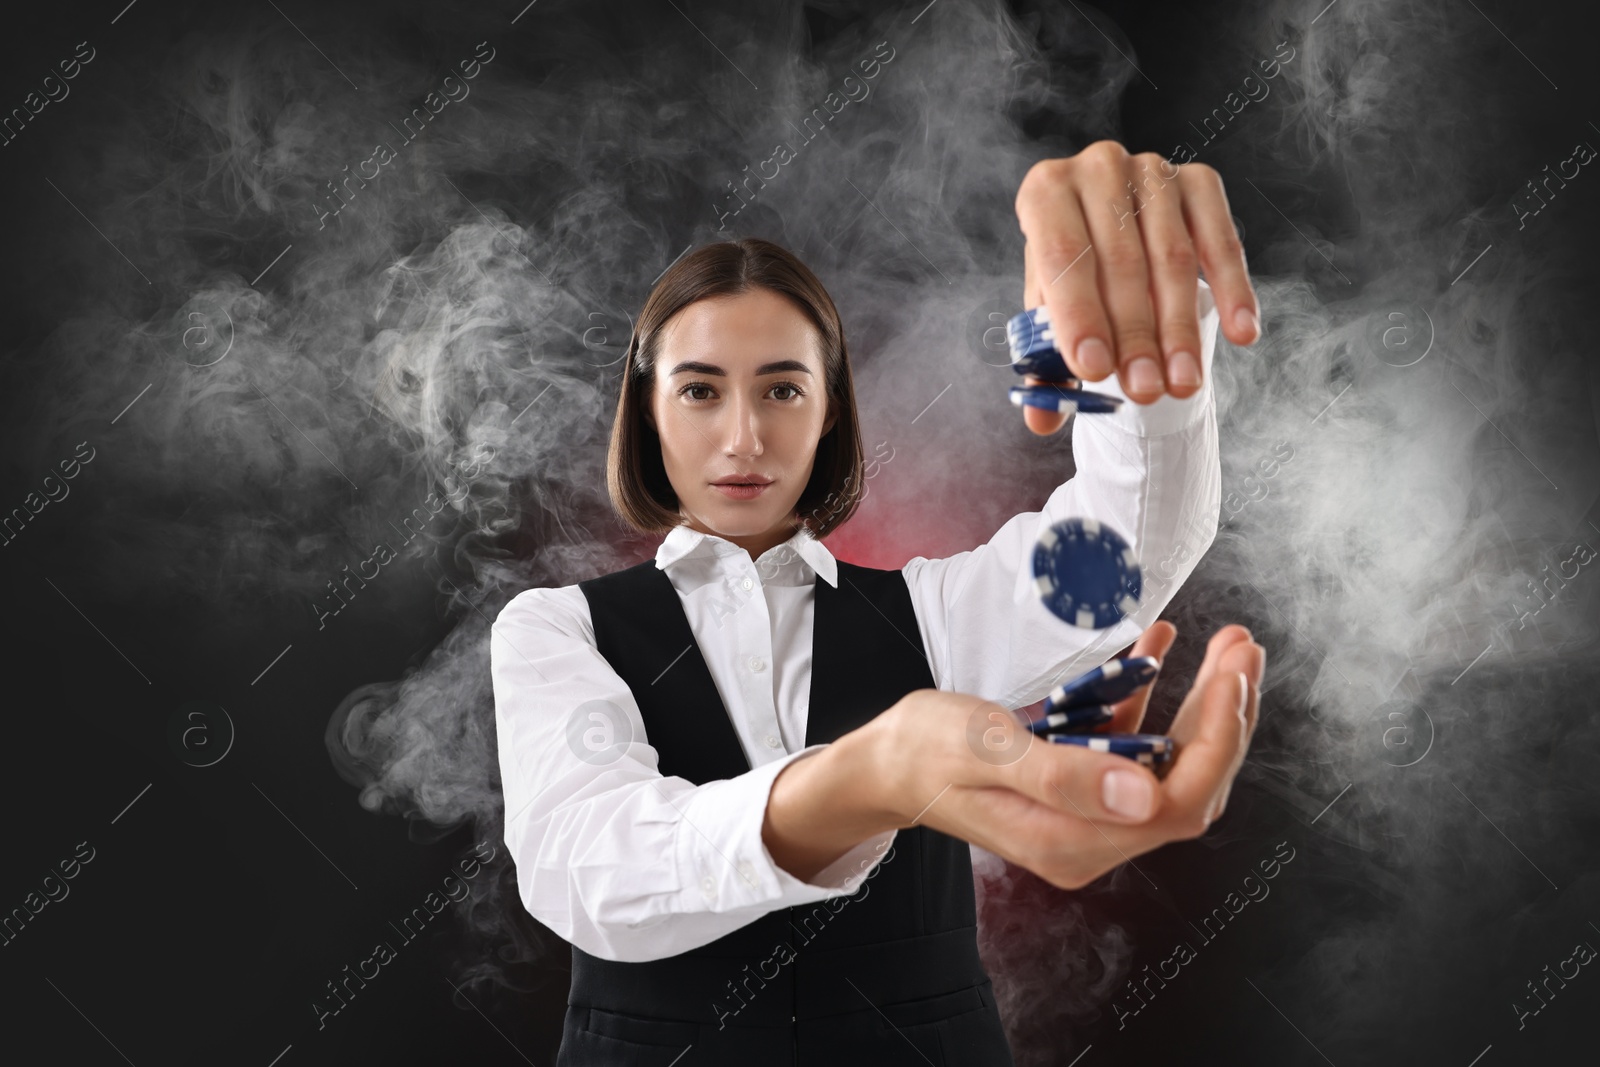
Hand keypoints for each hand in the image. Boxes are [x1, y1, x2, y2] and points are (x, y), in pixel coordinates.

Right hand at [866, 621, 1262, 889]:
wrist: (887, 763)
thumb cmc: (925, 751)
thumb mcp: (985, 750)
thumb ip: (1062, 775)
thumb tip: (1142, 795)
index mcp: (1071, 841)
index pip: (1177, 803)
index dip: (1217, 741)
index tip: (1230, 676)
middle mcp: (1091, 839)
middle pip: (1187, 785)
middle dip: (1224, 716)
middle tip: (1241, 646)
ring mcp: (1090, 815)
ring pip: (1172, 765)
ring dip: (1203, 705)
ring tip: (1222, 645)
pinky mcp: (1083, 788)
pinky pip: (1136, 746)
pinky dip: (1156, 697)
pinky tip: (1159, 646)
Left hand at [1013, 140, 1260, 434]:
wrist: (1111, 239)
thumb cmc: (1073, 282)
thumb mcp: (1049, 318)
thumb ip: (1044, 367)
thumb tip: (1040, 420)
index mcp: (1045, 193)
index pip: (1061, 256)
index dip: (1078, 316)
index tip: (1094, 370)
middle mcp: (1097, 167)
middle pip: (1120, 261)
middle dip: (1134, 335)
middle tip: (1145, 391)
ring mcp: (1152, 169)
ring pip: (1171, 257)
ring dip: (1179, 327)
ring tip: (1182, 382)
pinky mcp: (1199, 181)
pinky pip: (1221, 240)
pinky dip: (1233, 289)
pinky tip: (1243, 333)